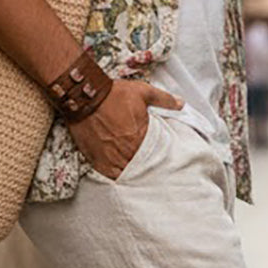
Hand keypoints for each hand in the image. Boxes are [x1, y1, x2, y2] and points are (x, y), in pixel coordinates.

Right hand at [68, 80, 182, 178]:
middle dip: (146, 166)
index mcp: (140, 136)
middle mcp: (127, 150)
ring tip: (138, 174)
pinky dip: (117, 176)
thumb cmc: (113, 94)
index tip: (159, 157)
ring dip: (132, 172)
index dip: (158, 156)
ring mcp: (111, 157)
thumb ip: (163, 99)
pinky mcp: (97, 159)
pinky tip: (122, 175)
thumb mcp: (142, 92)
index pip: (155, 154)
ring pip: (127, 173)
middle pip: (141, 166)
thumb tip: (181, 104)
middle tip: (151, 169)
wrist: (86, 97)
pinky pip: (110, 175)